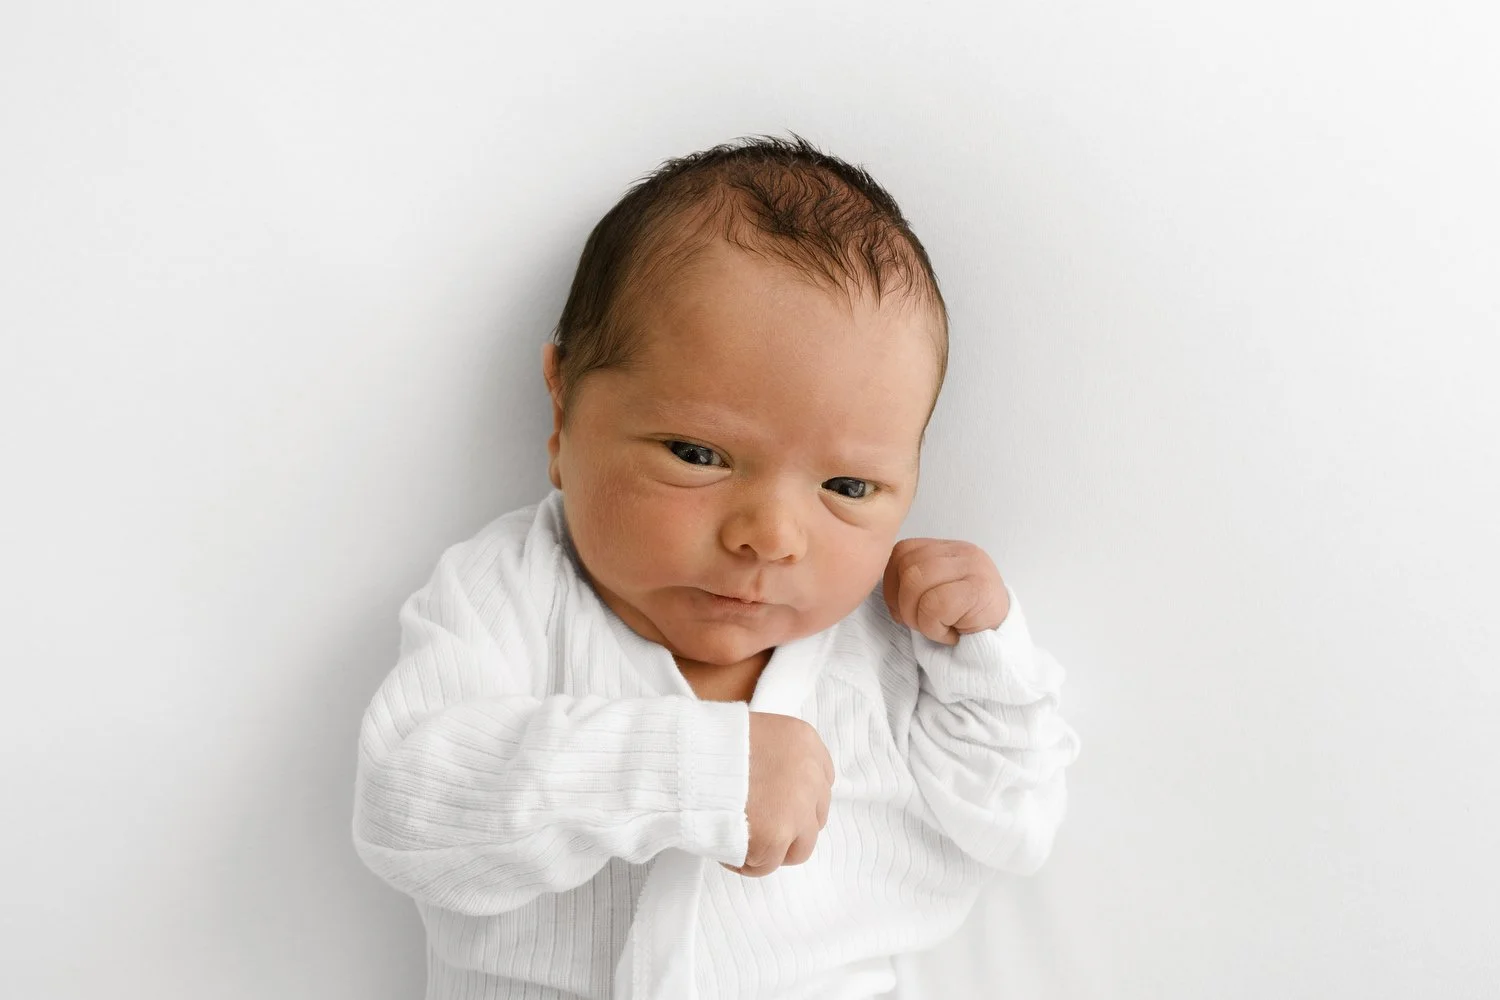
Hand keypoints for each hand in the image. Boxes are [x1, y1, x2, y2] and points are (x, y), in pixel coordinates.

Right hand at [721, 711, 833, 877]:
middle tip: (754, 825)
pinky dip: (745, 863)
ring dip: (772, 850)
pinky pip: (766, 865)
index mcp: (805, 742)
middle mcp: (810, 775)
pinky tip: (725, 847)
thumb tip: (776, 789)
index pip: (821, 782)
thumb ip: (775, 758)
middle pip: (813, 818)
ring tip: (741, 841)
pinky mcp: (776, 836)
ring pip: (798, 849)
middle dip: (787, 827)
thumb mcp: (754, 732)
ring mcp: (797, 808)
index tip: (774, 805)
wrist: (686, 757)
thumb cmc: (707, 742)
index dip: (795, 800)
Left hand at [881, 538, 1010, 644]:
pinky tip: (952, 634)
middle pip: (907, 566)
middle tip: (920, 624)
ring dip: (919, 618)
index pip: (901, 552)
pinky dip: (935, 628)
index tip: (902, 611)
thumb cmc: (960, 621)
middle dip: (904, 605)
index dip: (891, 586)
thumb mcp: (933, 593)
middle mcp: (961, 551)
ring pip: (917, 582)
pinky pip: (936, 604)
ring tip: (937, 628)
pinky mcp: (980, 589)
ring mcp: (973, 566)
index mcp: (944, 548)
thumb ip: (910, 580)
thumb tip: (877, 584)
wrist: (999, 645)